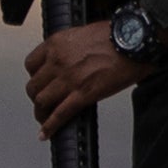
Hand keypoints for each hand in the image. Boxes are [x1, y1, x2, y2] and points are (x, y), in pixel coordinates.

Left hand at [24, 17, 143, 129]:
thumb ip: (70, 48)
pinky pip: (60, 114)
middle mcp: (57, 61)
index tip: (38, 82)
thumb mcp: (83, 34)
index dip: (34, 77)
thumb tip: (70, 60)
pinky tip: (46, 133)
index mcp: (56, 44)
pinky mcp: (83, 94)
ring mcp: (69, 79)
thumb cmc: (117, 35)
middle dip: (36, 96)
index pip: (31, 64)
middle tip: (42, 102)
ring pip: (41, 101)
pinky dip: (50, 126)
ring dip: (41, 112)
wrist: (136, 41)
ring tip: (43, 118)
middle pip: (34, 86)